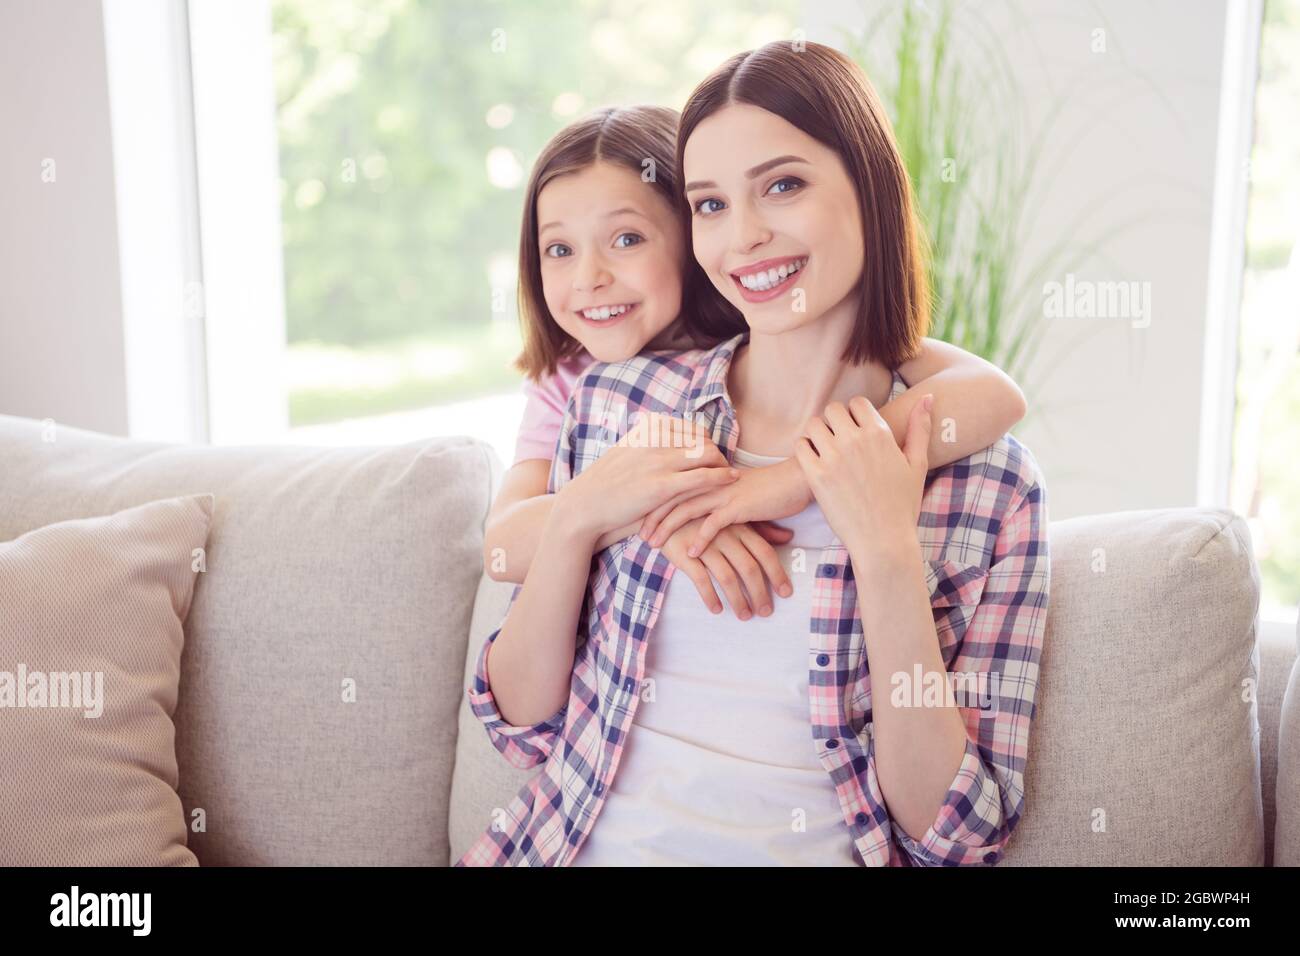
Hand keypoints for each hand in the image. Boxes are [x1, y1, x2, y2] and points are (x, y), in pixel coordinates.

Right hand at [560, 414, 737, 538]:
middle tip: (726, 466)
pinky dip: (721, 476)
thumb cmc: (605, 484)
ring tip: (731, 475)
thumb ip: (646, 444)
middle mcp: (654, 439)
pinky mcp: (662, 486)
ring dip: (723, 464)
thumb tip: (662, 437)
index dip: (705, 441)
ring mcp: (659, 461)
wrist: (584, 505)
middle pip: (703, 439)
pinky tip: (732, 480)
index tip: (711, 453)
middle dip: (717, 452)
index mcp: (646, 428)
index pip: (690, 428)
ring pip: (706, 454)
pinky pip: (701, 476)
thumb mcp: (625, 452)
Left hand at [640, 458, 810, 555]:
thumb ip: (717, 495)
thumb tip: (703, 510)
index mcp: (708, 474)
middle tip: (638, 535)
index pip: (673, 485)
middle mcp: (711, 481)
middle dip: (653, 517)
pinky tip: (690, 552)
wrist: (795, 479)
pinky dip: (700, 538)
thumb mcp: (735, 488)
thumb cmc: (767, 485)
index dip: (654, 502)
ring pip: (687, 509)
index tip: (639, 517)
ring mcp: (724, 492)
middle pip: (673, 497)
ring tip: (654, 544)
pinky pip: (714, 523)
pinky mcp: (739, 506)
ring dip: (668, 528)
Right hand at [657, 517, 793, 618]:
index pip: (764, 553)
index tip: (786, 594)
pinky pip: (701, 579)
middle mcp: (725, 535)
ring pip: (727, 577)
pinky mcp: (684, 553)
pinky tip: (717, 609)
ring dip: (738, 600)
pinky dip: (710, 597)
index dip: (777, 574)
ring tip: (745, 616)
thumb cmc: (706, 516)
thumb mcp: (734, 517)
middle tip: (766, 612)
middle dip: (760, 593)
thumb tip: (789, 536)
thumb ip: (762, 529)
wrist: (664, 508)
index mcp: (740, 527)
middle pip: (749, 568)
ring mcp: (704, 544)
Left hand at [793, 394, 932, 562]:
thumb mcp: (917, 464)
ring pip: (814, 425)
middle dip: (835, 421)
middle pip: (833, 410)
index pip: (857, 403)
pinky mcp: (816, 476)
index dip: (855, 414)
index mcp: (880, 434)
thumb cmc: (903, 504)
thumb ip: (920, 428)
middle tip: (838, 440)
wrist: (883, 540)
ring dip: (818, 433)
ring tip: (825, 449)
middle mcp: (855, 441)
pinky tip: (814, 462)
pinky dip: (805, 450)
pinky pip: (800, 446)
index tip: (855, 430)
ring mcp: (834, 458)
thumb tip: (927, 397)